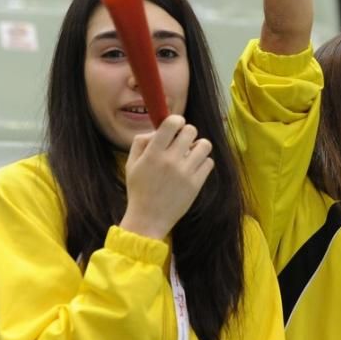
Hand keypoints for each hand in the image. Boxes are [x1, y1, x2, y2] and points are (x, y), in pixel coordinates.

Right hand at [120, 115, 214, 239]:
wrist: (148, 219)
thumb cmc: (139, 190)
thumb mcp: (131, 164)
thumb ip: (141, 142)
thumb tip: (157, 130)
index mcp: (153, 153)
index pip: (171, 123)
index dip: (177, 120)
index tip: (176, 126)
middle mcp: (170, 160)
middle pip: (191, 130)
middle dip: (187, 133)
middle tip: (183, 142)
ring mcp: (185, 173)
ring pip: (204, 145)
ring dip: (198, 147)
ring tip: (191, 154)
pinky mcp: (196, 184)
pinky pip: (209, 162)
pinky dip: (203, 163)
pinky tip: (194, 168)